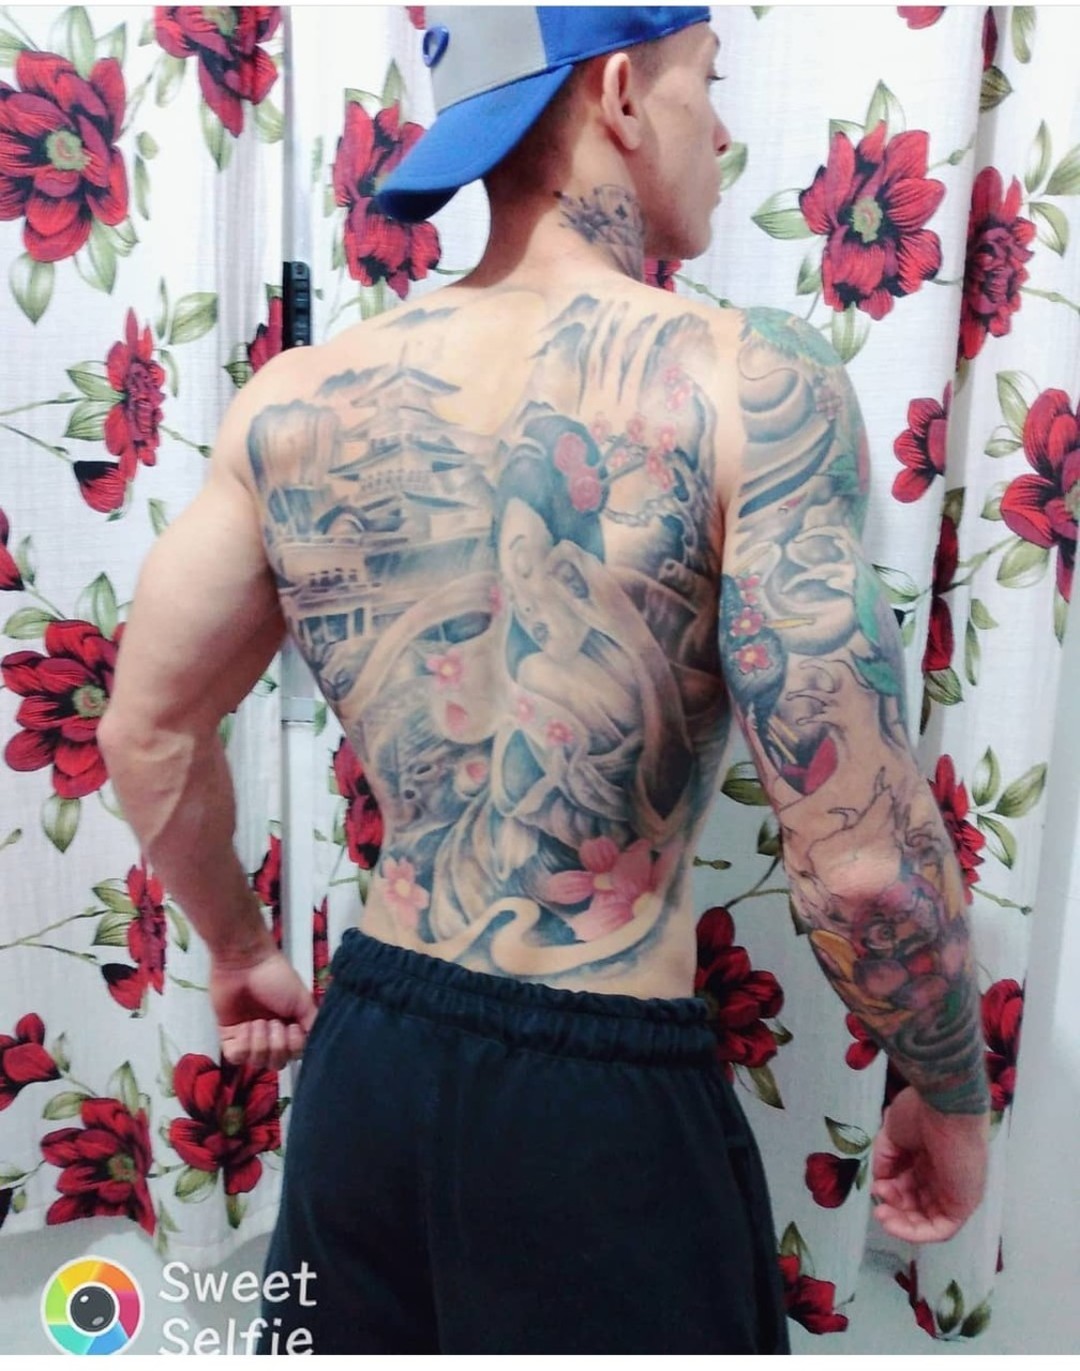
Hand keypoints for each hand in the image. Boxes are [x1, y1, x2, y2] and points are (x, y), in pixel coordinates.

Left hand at [209, 940, 317, 1071]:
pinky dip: (242, 1047)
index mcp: (289, 1026)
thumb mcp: (303, 999)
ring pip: (257, 1062)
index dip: (294, 1047)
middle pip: (276, 1062)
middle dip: (277, 1046)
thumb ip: (312, 1024)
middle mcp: (271, 1034)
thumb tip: (314, 1045)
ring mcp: (249, 1037)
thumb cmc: (275, 976)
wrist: (245, 963)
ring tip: (257, 1022)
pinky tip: (244, 1028)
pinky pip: (236, 1057)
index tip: (293, 1027)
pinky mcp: (229, 1036)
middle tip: (273, 1022)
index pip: (294, 1054)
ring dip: (259, 1043)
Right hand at [870, 1086, 989, 1242]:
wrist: (944, 1105)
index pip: (910, 1185)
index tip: (876, 1184)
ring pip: (927, 1220)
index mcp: (930, 1158)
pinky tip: (893, 1224)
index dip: (890, 1189)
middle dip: (893, 1205)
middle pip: (917, 1204)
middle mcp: (943, 1177)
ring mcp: (954, 1192)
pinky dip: (915, 1232)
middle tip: (878, 1197)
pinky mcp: (963, 1204)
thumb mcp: (893, 1132)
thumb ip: (885, 1158)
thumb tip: (880, 1181)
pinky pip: (940, 1228)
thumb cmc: (921, 1111)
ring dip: (901, 1223)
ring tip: (881, 1214)